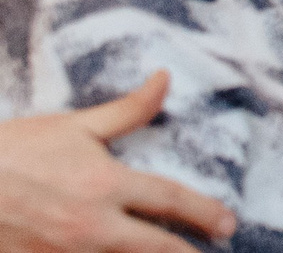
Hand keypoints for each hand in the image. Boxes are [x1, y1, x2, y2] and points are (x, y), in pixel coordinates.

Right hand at [0, 73, 235, 252]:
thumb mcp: (73, 125)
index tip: (229, 224)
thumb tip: (165, 79)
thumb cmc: (14, 150)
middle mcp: (91, 227)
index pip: (171, 201)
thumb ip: (127, 111)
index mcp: (106, 186)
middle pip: (155, 248)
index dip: (206, 213)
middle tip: (214, 251)